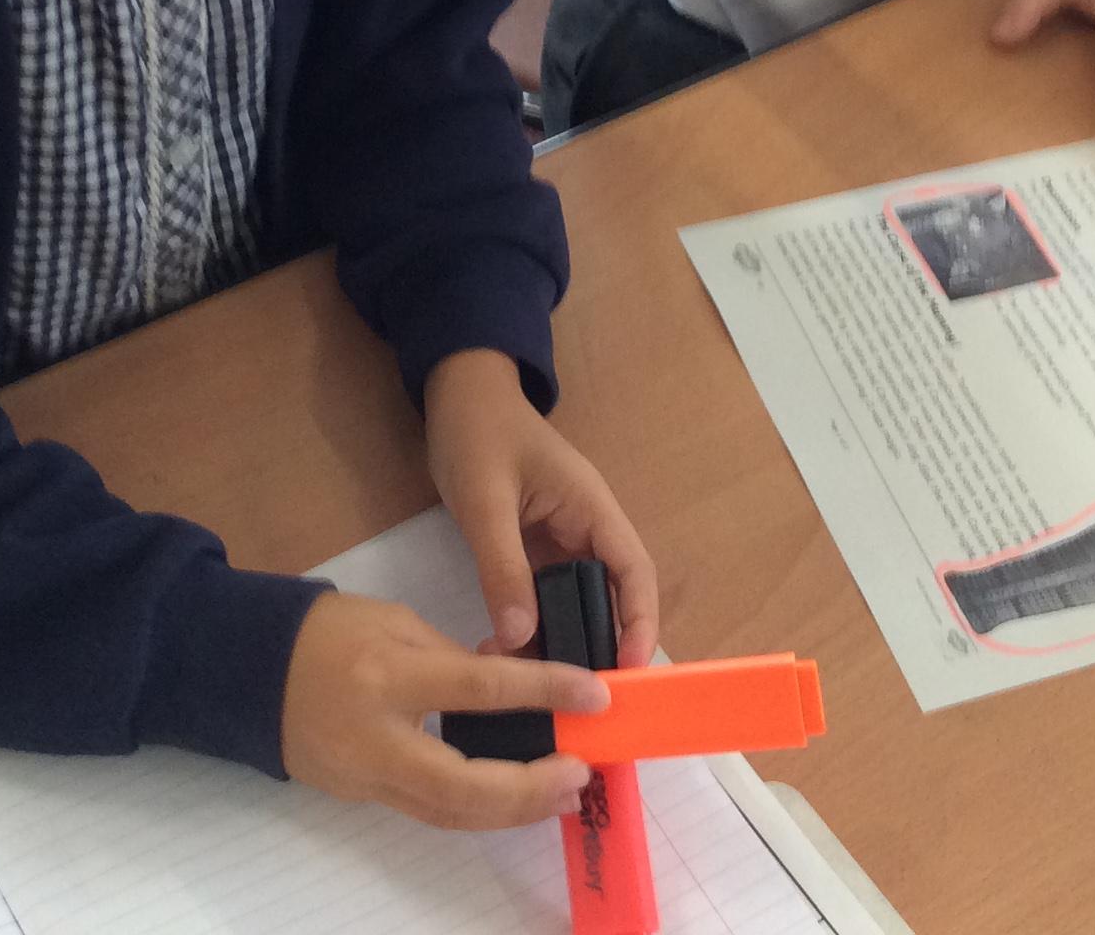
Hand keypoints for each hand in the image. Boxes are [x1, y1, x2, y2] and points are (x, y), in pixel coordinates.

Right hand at [280, 592, 607, 828]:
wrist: (244, 669)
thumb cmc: (325, 631)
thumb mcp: (394, 624)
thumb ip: (451, 660)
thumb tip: (506, 689)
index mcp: (389, 678)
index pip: (480, 690)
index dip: (544, 692)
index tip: (594, 695)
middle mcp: (378, 738)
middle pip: (466, 786)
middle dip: (531, 789)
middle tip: (580, 773)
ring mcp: (366, 777)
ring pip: (449, 814)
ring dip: (512, 810)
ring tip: (560, 793)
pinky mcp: (360, 797)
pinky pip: (426, 810)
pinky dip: (474, 809)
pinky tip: (510, 797)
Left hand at [423, 350, 660, 667]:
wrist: (455, 395)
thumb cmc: (479, 433)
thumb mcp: (485, 500)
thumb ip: (502, 566)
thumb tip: (518, 638)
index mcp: (592, 509)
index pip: (633, 572)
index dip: (639, 622)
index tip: (628, 670)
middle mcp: (585, 530)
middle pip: (610, 597)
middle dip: (599, 645)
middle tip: (580, 700)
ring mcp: (558, 541)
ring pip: (575, 603)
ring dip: (561, 641)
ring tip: (538, 690)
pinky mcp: (532, 550)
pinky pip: (543, 597)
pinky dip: (533, 628)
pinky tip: (508, 657)